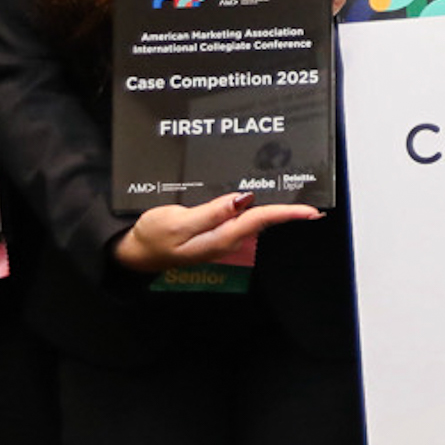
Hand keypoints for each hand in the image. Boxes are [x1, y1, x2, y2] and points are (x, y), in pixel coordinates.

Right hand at [110, 189, 321, 273]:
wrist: (134, 252)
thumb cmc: (152, 237)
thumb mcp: (177, 222)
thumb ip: (210, 212)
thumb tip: (242, 200)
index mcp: (220, 237)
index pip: (259, 220)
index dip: (286, 213)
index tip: (310, 211)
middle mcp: (226, 238)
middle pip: (261, 220)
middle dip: (285, 208)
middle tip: (309, 194)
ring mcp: (220, 237)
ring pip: (251, 218)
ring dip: (271, 206)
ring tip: (292, 192)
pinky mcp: (212, 232)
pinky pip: (238, 217)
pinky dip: (251, 206)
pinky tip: (256, 196)